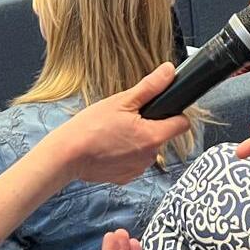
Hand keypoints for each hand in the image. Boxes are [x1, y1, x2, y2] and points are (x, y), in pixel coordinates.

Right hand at [43, 64, 191, 184]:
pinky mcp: (125, 177)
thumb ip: (150, 87)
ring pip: (147, 150)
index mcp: (153, 136)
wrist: (67, 155)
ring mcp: (137, 169)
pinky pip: (133, 162)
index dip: (174, 113)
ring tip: (115, 132)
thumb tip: (169, 71)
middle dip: (150, 125)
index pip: (182, 124)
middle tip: (127, 118)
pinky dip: (125, 154)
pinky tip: (109, 147)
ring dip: (137, 141)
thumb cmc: (91, 127)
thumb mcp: (121, 101)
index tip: (161, 108)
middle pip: (162, 136)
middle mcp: (150, 156)